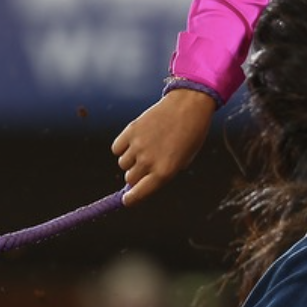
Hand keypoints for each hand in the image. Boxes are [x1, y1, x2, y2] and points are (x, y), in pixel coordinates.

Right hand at [112, 87, 216, 205]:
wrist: (188, 106)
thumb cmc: (190, 135)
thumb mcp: (183, 160)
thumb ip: (163, 173)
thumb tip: (140, 182)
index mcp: (164, 172)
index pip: (138, 194)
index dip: (131, 199)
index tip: (128, 200)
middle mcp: (148, 161)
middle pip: (130, 178)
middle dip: (137, 175)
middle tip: (147, 164)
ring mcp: (138, 145)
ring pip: (123, 163)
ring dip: (131, 160)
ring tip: (147, 147)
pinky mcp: (130, 130)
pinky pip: (116, 148)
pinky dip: (123, 147)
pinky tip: (136, 140)